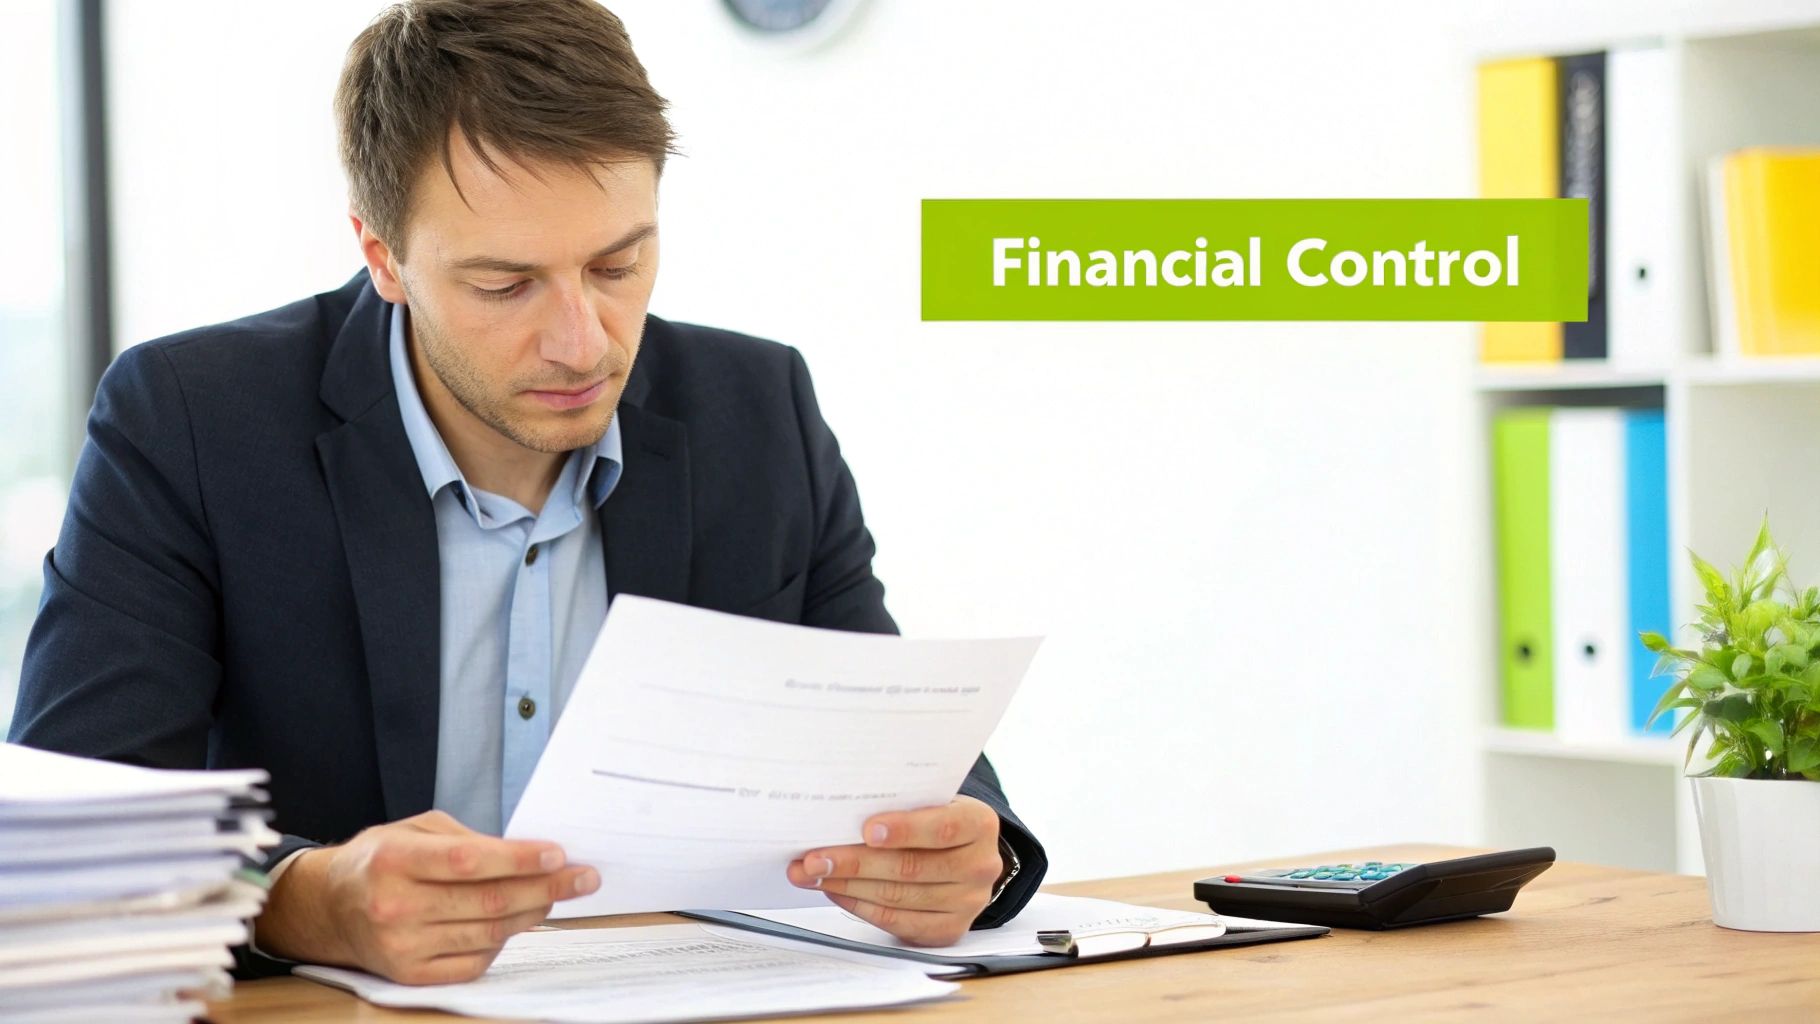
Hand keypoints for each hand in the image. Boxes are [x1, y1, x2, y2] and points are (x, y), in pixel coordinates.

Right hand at [255, 810, 599, 983]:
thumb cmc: (379, 860)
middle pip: (488, 902)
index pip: (470, 861)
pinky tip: (518, 922)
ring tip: (557, 896)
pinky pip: (474, 962)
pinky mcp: (410, 975)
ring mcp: (402, 946)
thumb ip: (468, 840)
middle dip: (545, 888)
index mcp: (395, 859)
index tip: (558, 855)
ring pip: (488, 934)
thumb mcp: (415, 830)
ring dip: (532, 913)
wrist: (328, 907)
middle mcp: (395, 906)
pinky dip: (503, 943)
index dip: (519, 859)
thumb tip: (527, 855)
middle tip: (583, 878)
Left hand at [786, 796, 1001, 945]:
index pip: (943, 828)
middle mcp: (980, 866)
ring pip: (897, 897)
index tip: (867, 829)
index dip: (905, 830)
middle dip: (854, 863)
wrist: (966, 853)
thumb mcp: (933, 801)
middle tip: (813, 859)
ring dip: (847, 886)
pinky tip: (835, 891)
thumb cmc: (938, 820)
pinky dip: (859, 906)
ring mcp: (968, 903)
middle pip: (911, 868)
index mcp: (981, 825)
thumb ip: (902, 805)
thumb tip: (842, 814)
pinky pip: (896, 922)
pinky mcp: (948, 929)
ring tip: (812, 875)